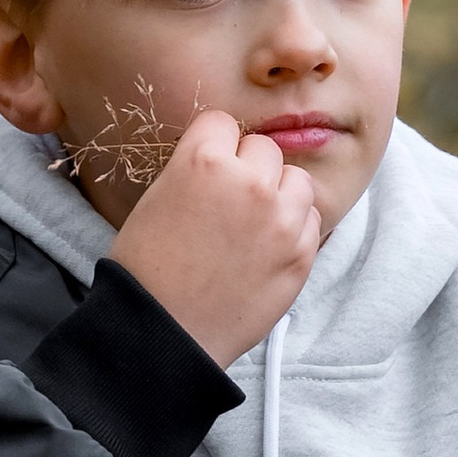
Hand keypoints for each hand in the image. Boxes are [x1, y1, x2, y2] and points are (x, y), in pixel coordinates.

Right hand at [108, 107, 322, 366]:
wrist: (164, 333)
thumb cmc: (147, 270)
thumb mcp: (158, 199)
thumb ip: (198, 169)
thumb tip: (228, 156)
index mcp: (203, 161)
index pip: (222, 123)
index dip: (212, 145)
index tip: (207, 167)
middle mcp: (250, 183)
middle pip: (264, 148)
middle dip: (248, 168)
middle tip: (228, 202)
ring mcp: (282, 220)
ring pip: (296, 180)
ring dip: (279, 194)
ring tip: (253, 223)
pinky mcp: (302, 254)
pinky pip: (310, 219)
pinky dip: (293, 228)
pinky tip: (265, 248)